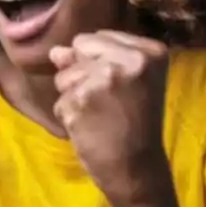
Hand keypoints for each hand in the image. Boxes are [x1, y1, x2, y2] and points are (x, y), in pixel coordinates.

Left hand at [49, 30, 171, 206]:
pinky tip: (90, 127)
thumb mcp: (127, 83)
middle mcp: (129, 60)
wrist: (137, 170)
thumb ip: (91, 59)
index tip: (122, 87)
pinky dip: (69, 114)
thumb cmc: (135, 124)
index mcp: (149, 52)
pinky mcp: (80, 101)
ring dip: (73, 95)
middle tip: (108, 101)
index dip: (99, 62)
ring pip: (64, 74)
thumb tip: (56, 51)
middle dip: (82, 72)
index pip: (96, 37)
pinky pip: (59, 99)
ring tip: (100, 114)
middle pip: (78, 47)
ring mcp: (103, 80)